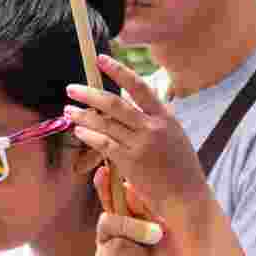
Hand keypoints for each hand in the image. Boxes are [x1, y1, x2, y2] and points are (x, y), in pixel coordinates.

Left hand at [66, 55, 209, 226]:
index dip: (118, 71)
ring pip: (105, 124)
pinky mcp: (130, 163)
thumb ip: (156, 118)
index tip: (101, 59)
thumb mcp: (175, 134)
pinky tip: (79, 131)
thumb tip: (135, 103)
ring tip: (69, 110)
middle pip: (115, 104)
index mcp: (165, 117)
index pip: (139, 86)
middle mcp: (153, 127)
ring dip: (83, 116)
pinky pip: (104, 144)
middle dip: (90, 94)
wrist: (186, 196)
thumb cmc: (181, 167)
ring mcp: (140, 145)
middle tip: (72, 88)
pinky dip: (89, 136)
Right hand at [94, 168, 198, 255]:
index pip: (109, 199)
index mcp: (125, 220)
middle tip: (158, 236)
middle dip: (135, 228)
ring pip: (116, 245)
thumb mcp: (163, 227)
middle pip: (108, 221)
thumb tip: (127, 186)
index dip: (104, 185)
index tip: (102, 171)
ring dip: (140, 255)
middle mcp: (111, 236)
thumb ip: (143, 209)